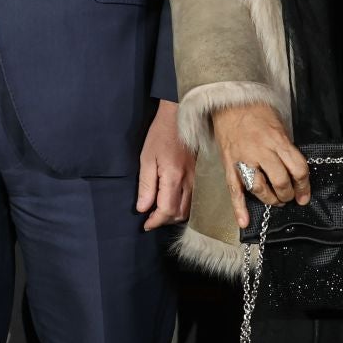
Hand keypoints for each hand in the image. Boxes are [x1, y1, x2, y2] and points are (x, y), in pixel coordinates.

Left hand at [135, 99, 192, 230]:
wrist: (179, 118)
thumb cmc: (160, 135)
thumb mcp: (146, 158)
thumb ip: (146, 185)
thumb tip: (143, 208)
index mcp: (173, 177)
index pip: (166, 210)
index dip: (155, 221)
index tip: (145, 224)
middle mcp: (189, 181)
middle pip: (179, 214)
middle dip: (164, 220)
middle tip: (150, 217)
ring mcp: (197, 179)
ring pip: (189, 209)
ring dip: (174, 215)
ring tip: (159, 211)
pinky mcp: (200, 176)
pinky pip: (194, 200)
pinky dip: (183, 207)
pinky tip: (172, 201)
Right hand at [211, 102, 308, 229]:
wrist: (228, 101)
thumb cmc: (256, 110)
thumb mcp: (278, 124)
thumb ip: (286, 147)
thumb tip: (295, 169)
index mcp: (276, 140)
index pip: (298, 168)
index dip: (304, 185)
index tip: (305, 194)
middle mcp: (260, 150)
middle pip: (280, 181)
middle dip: (288, 194)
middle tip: (290, 197)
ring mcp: (243, 158)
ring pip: (259, 188)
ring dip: (270, 200)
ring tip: (276, 201)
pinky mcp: (229, 164)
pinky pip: (234, 189)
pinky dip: (239, 208)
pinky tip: (244, 221)